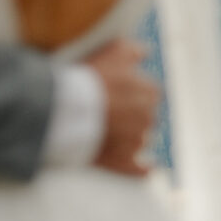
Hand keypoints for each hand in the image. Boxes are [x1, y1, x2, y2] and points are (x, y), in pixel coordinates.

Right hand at [90, 37, 158, 177]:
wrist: (68, 111)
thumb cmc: (90, 79)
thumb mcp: (114, 52)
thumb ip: (133, 51)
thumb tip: (146, 51)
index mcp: (149, 93)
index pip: (152, 92)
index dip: (136, 91)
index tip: (122, 91)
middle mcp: (147, 118)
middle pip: (148, 116)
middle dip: (134, 114)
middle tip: (114, 111)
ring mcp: (135, 142)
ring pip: (142, 140)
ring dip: (134, 137)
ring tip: (115, 133)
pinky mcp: (121, 162)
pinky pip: (139, 169)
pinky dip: (143, 169)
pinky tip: (147, 168)